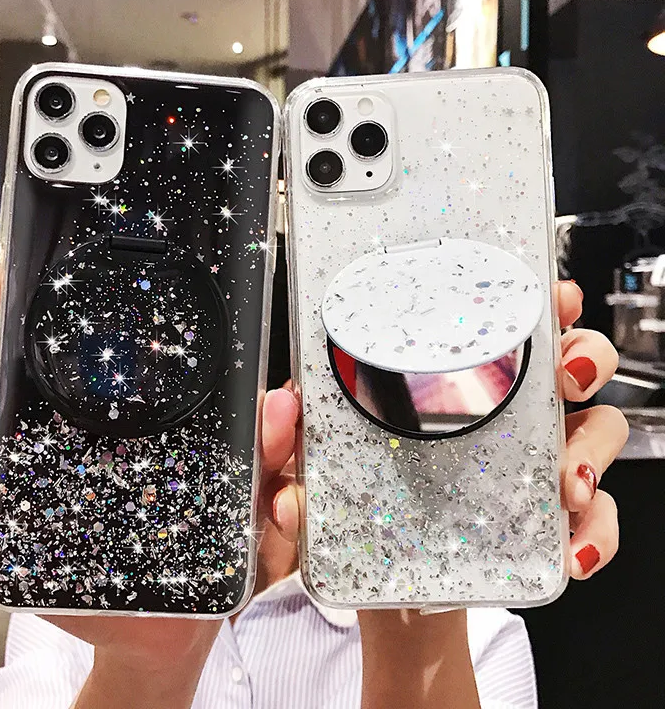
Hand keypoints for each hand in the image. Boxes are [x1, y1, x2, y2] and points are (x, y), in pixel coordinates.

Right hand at [0, 264, 299, 705]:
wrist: (177, 622)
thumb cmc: (204, 540)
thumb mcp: (244, 493)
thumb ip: (267, 452)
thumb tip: (281, 407)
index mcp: (89, 406)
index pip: (35, 340)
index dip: (7, 307)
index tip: (5, 288)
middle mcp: (35, 437)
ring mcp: (8, 494)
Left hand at [268, 281, 626, 708]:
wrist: (383, 583)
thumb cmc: (353, 506)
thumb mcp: (312, 466)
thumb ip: (286, 439)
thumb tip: (280, 406)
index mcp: (448, 384)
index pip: (499, 325)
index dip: (534, 301)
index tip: (548, 293)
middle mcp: (501, 413)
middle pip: (568, 363)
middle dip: (582, 356)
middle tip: (564, 374)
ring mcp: (529, 463)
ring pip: (596, 430)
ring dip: (591, 449)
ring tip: (564, 483)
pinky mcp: (542, 519)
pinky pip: (595, 516)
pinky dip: (594, 529)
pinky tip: (570, 547)